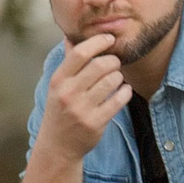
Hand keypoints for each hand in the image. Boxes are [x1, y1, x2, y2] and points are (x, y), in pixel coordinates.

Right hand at [40, 31, 132, 163]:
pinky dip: (125, 92)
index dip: (98, 42)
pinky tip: (124, 90)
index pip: (79, 53)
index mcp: (58, 80)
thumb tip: (70, 36)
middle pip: (99, 65)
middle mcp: (68, 94)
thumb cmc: (60, 110)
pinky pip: (118, 100)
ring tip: (117, 78)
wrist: (58, 146)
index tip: (109, 39)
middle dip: (113, 61)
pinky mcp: (95, 123)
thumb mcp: (58, 86)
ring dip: (119, 76)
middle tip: (115, 63)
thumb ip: (67, 62)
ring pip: (111, 81)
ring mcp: (82, 109)